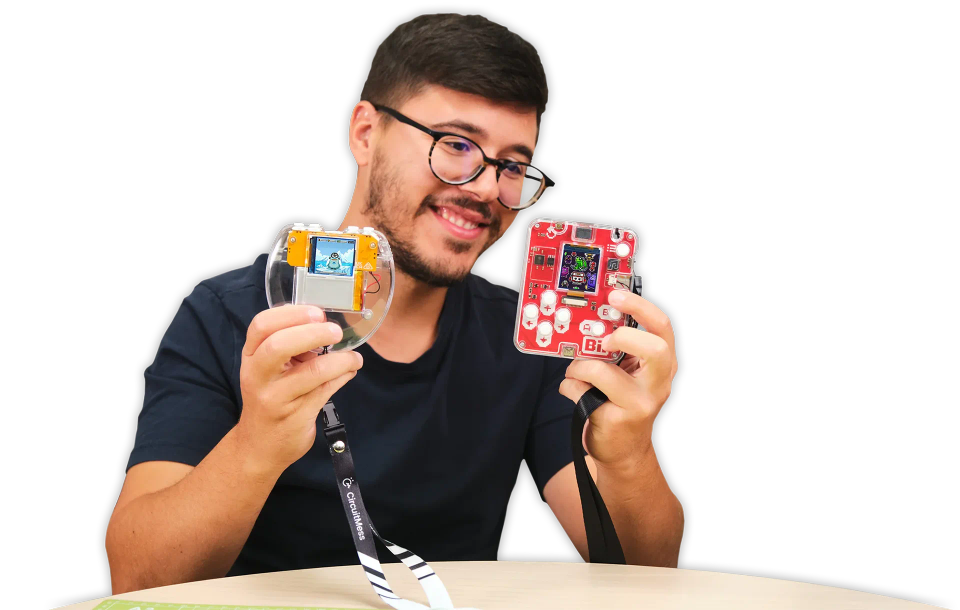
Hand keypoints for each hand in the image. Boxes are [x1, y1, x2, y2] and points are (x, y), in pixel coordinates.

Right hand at [236, 305, 363, 472]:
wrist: (260, 446)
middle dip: (312, 333)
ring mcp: (276, 398)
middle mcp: (258, 376)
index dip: (291, 314)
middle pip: (279, 345)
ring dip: (340, 359)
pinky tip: (350, 370)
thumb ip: (290, 347)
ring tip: (353, 357)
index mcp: (251, 356)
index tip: (316, 312)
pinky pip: (326, 390)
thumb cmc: (270, 398)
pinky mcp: (296, 416)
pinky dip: (343, 375)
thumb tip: (326, 325)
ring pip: (312, 371)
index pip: (261, 325)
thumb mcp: (269, 369)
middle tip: (335, 331)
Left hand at [559, 290, 677, 470]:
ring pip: (604, 371)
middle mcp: (658, 383)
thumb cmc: (624, 404)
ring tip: (576, 372)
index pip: (663, 327)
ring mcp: (639, 404)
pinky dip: (569, 387)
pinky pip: (580, 392)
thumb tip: (591, 320)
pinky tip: (574, 392)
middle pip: (654, 348)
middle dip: (623, 336)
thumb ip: (621, 349)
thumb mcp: (632, 373)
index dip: (640, 306)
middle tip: (603, 340)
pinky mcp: (616, 420)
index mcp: (663, 365)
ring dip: (579, 367)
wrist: (625, 451)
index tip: (615, 295)